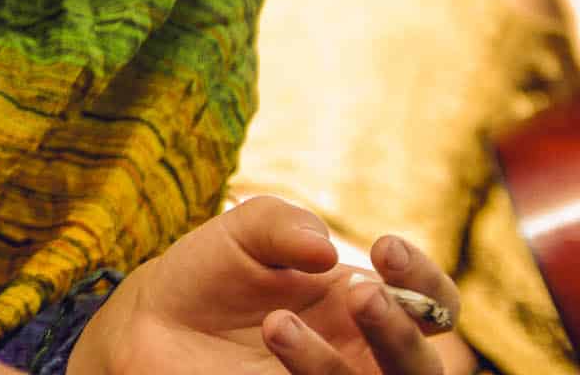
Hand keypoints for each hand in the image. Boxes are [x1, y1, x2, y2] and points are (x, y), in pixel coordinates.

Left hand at [70, 197, 459, 374]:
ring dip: (332, 365)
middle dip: (399, 330)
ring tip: (275, 323)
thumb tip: (327, 251)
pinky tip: (270, 337)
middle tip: (357, 292)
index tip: (384, 249)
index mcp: (364, 303)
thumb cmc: (209, 273)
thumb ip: (283, 222)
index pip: (434, 305)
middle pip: (423, 366)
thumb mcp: (242, 229)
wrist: (150, 325)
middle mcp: (361, 356)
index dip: (427, 283)